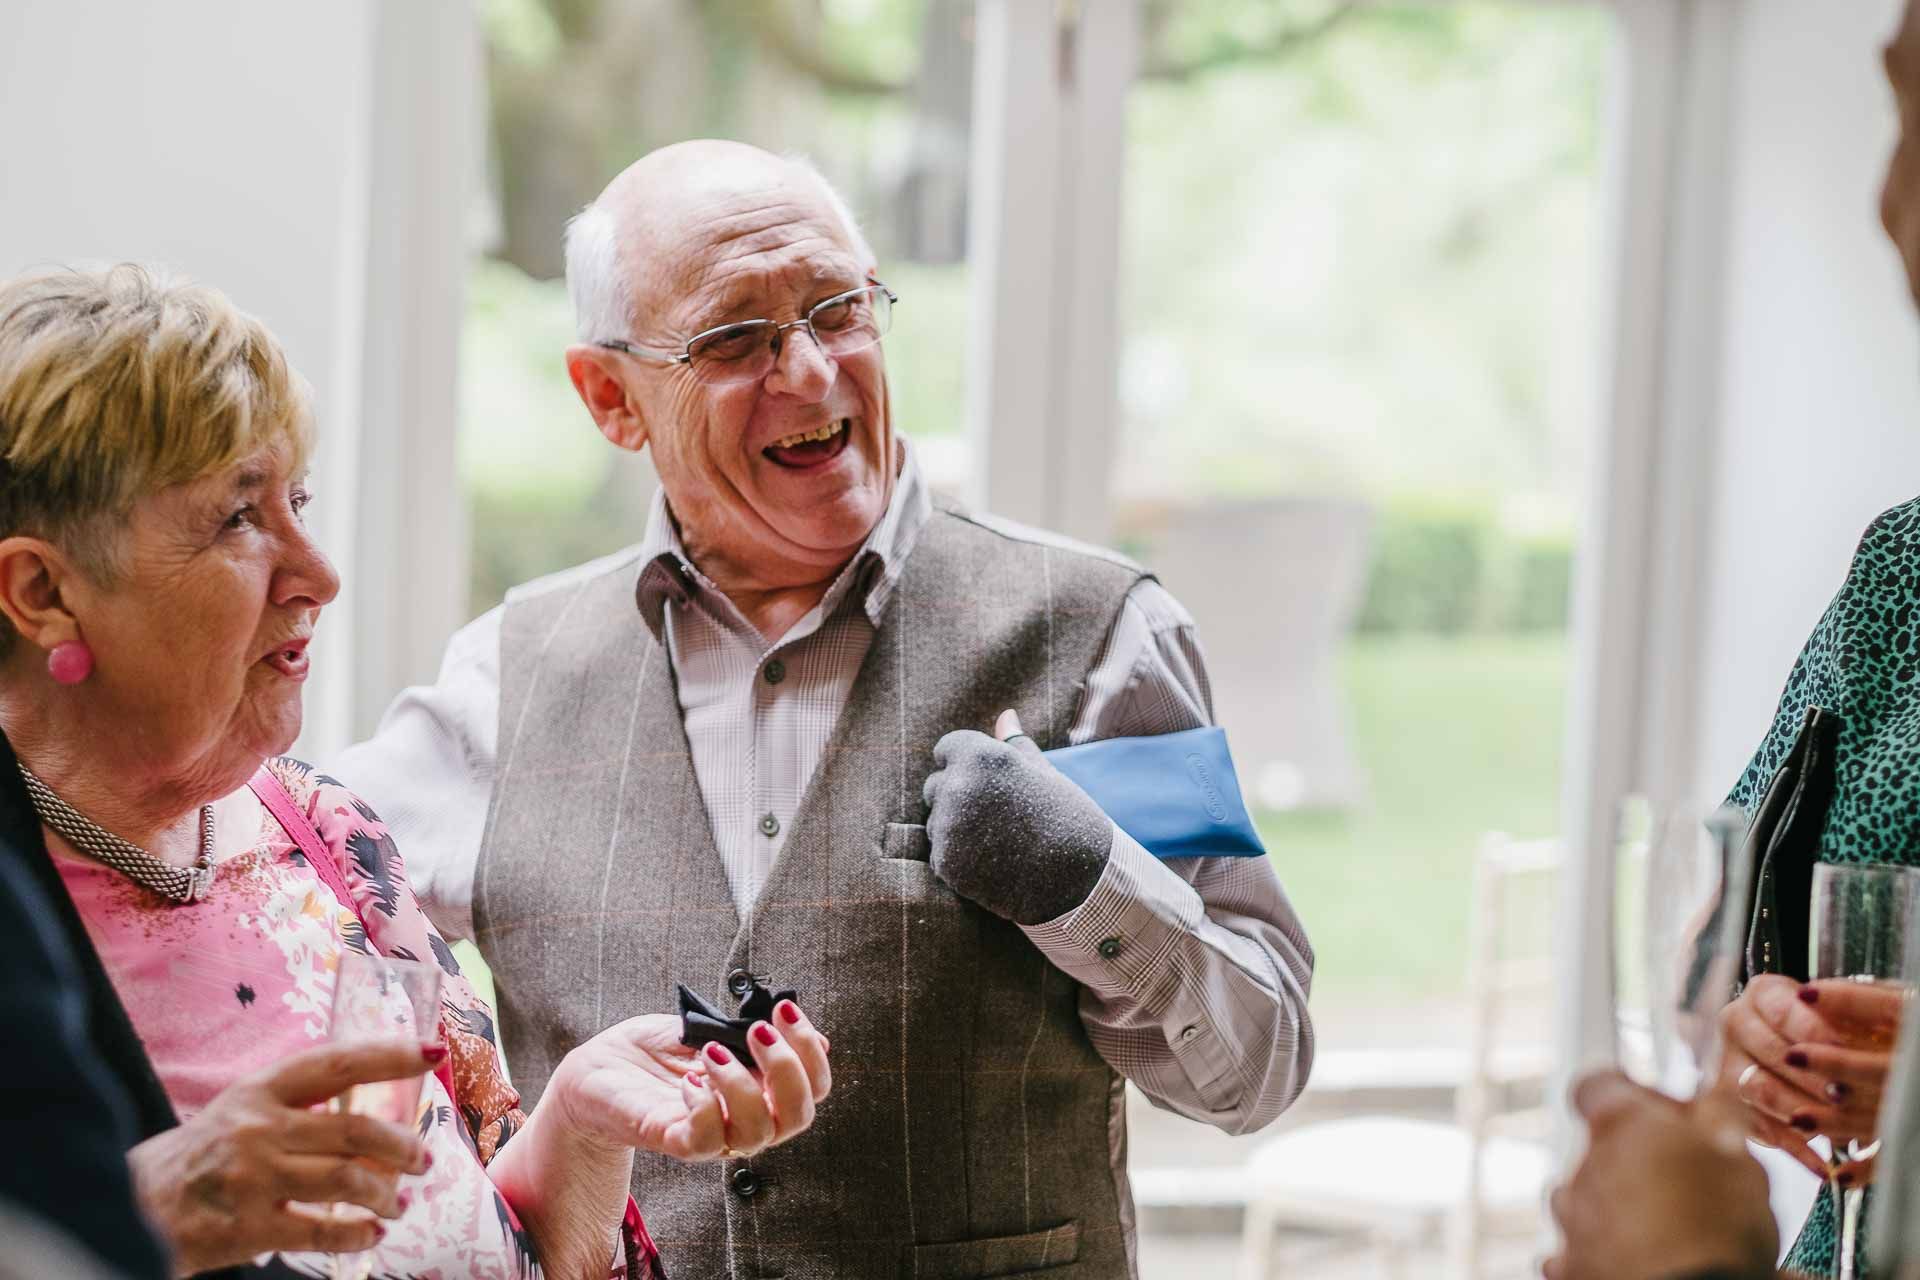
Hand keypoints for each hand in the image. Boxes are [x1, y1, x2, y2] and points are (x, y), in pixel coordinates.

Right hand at [128, 1040, 433, 1276]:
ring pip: (348, 1181)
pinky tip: (372, 1232)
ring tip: (400, 1201)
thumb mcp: (241, 1110)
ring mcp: (254, 1179)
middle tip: (423, 1158)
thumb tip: (376, 1107)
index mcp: (260, 1089)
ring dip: (387, 1193)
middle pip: (354, 1130)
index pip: (338, 1063)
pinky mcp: (249, 1228)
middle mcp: (258, 1128)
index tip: (433, 1052)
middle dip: (403, 1146)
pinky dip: (359, 1233)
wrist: (133, 1206)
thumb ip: (298, 1104)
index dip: (390, 1055)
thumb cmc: (201, 1154)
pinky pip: (323, 1232)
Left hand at [547, 1003, 831, 1161]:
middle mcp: (742, 1120)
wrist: (597, 1068)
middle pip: (798, 1117)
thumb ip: (755, 1038)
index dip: (812, 1052)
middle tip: (758, 1031)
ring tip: (711, 1052)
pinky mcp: (671, 1139)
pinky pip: (703, 1141)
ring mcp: (709, 1135)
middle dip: (788, 1069)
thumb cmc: (654, 1051)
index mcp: (759, 1092)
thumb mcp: (712, 1031)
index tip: (786, 1009)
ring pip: (756, 1133)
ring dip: (741, 1085)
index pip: (812, 1089)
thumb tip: (821, 1040)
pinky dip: (703, 1106)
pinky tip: (687, 1079)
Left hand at [924, 709, 1113, 924]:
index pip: (946, 749)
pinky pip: (941, 855)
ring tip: (999, 842)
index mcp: (980, 755)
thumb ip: (1014, 744)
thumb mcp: (1043, 773)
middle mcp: (958, 786)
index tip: (993, 786)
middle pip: (935, 786)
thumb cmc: (1066, 818)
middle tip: (999, 818)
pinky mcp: (946, 862)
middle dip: (957, 798)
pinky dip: (960, 861)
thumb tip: (1006, 715)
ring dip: (956, 831)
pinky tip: (993, 864)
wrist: (1079, 877)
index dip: (967, 765)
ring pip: (936, 823)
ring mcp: (949, 826)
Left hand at [1544, 1071, 1775, 1279]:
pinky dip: (1599, 1253)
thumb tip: (1715, 1088)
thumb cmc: (1715, 1228)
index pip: (1598, 1086)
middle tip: (1683, 1181)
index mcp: (1620, 1125)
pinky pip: (1574, 1251)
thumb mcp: (1737, 1155)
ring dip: (1615, 1205)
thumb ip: (1720, 1113)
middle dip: (1636, 1159)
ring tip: (1663, 1228)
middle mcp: (1584, 1166)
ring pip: (1584, 1199)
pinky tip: (1635, 1261)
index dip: (1631, 1095)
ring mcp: (1571, 1219)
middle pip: (1600, 1149)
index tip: (1667, 1115)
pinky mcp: (1569, 1266)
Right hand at [1717, 975, 1901, 1175]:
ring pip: (1758, 1089)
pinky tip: (1823, 1165)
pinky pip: (1760, 1127)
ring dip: (1797, 1110)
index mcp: (1762, 994)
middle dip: (1810, 1077)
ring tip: (1832, 1129)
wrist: (1788, 1044)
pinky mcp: (1729, 1102)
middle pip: (1769, 1051)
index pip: (1784, 1012)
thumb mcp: (1835, 1014)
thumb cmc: (1824, 1028)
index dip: (1814, 1032)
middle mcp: (1736, 1022)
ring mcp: (1728, 1062)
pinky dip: (1794, 1149)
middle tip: (1842, 1095)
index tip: (1844, 1049)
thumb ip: (1842, 1020)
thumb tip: (1853, 1047)